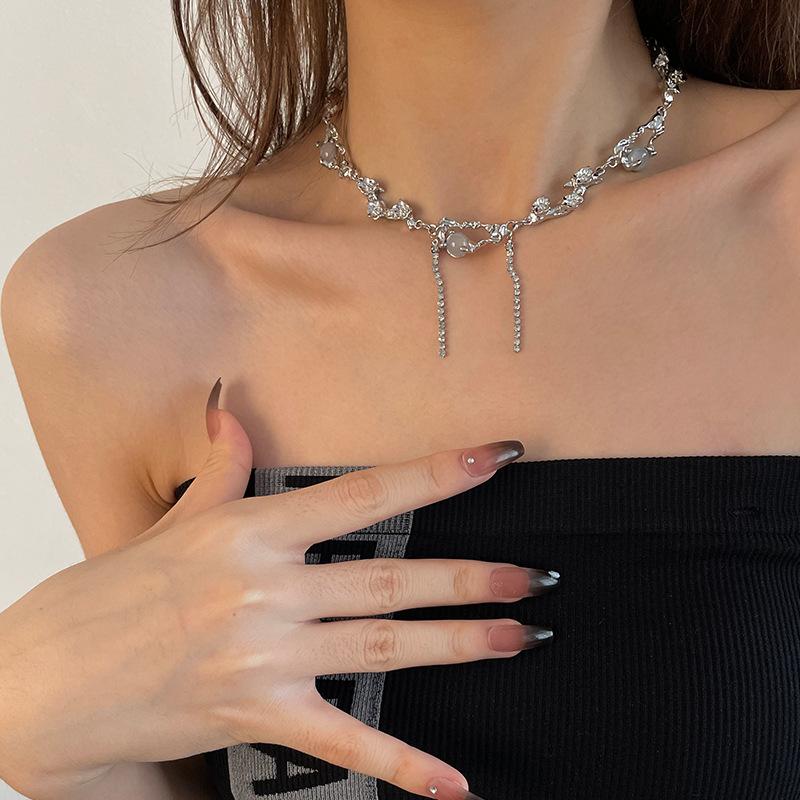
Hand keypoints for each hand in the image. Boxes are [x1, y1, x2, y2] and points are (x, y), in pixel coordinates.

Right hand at [0, 381, 557, 799]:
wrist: (47, 678)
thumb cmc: (113, 593)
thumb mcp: (176, 521)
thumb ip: (220, 468)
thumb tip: (229, 411)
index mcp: (251, 531)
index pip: (365, 493)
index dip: (437, 472)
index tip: (495, 459)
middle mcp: (265, 590)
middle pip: (389, 578)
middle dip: (468, 577)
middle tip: (532, 576)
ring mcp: (265, 657)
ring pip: (382, 647)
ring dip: (457, 643)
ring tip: (518, 635)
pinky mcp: (257, 716)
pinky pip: (344, 744)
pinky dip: (401, 766)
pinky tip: (454, 783)